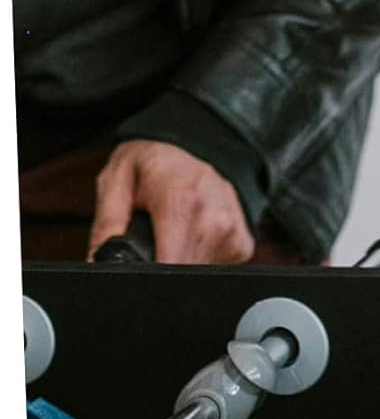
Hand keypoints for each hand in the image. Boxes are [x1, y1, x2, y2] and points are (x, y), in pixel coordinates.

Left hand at [90, 141, 254, 264]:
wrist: (199, 145)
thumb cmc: (156, 162)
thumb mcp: (117, 180)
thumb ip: (107, 223)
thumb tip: (98, 261)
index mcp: (181, 201)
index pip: (168, 265)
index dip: (148, 273)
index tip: (139, 265)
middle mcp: (214, 219)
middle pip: (181, 272)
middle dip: (160, 263)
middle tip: (152, 240)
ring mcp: (232, 233)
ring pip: (197, 274)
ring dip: (179, 261)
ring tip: (172, 233)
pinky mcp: (242, 245)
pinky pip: (215, 267)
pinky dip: (198, 258)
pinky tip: (192, 235)